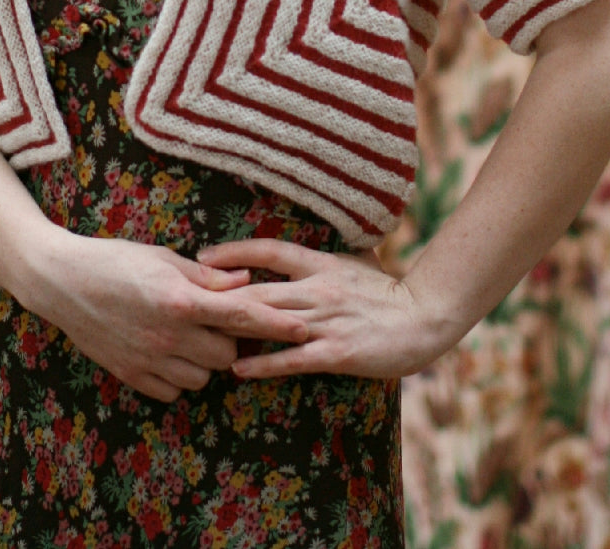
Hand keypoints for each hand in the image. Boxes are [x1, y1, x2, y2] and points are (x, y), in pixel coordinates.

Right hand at [22, 231, 309, 402]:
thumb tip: (246, 282)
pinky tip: (168, 351)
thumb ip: (207, 275)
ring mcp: (148, 359)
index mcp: (180, 298)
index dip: (277, 322)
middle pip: (227, 354)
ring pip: (203, 378)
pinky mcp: (131, 376)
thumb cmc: (115, 259)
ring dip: (206, 360)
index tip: (304, 328)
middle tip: (218, 319)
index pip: (242, 314)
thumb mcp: (163, 257)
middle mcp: (168, 334)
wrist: (61, 281)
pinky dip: (179, 375)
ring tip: (190, 334)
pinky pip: (173, 390)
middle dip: (232, 340)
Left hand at [197, 239, 454, 381]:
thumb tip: (301, 240)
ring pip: (270, 322)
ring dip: (233, 329)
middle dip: (220, 295)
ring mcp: (326, 321)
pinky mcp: (336, 351)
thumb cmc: (387, 290)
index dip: (235, 252)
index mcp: (321, 263)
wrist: (424, 317)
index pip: (270, 250)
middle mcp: (318, 288)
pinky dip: (263, 363)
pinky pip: (292, 358)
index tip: (204, 257)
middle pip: (259, 288)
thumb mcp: (355, 259)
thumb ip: (325, 253)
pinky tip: (238, 368)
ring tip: (199, 335)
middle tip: (185, 299)